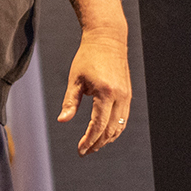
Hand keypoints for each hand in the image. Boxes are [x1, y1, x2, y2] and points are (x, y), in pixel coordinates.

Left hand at [56, 25, 131, 155]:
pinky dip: (115, 129)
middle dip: (98, 143)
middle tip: (85, 151)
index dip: (89, 140)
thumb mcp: (75, 79)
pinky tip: (104, 133)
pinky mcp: (128, 94)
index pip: (98, 125)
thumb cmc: (88, 57)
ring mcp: (126, 96)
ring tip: (94, 145)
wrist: (107, 40)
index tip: (81, 149)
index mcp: (105, 92)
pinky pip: (124, 118)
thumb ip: (70, 102)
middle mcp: (120, 96)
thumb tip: (63, 121)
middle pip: (111, 130)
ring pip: (120, 126)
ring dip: (107, 138)